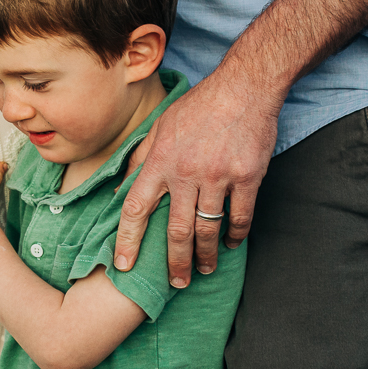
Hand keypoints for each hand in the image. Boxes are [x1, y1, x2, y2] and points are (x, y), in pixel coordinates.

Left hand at [118, 68, 280, 285]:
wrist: (245, 86)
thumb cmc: (199, 106)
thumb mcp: (160, 126)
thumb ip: (140, 159)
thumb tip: (120, 189)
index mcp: (160, 161)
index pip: (135, 208)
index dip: (127, 240)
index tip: (122, 265)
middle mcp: (186, 172)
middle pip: (175, 230)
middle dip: (174, 262)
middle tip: (176, 282)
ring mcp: (218, 176)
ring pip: (208, 228)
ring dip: (206, 254)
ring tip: (204, 269)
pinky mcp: (247, 176)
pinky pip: (240, 215)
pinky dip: (235, 234)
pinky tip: (231, 243)